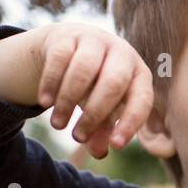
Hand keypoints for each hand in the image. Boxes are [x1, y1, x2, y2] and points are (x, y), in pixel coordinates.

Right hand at [33, 22, 154, 158]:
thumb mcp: (102, 109)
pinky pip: (59, 59)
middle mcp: (121, 53)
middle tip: (78, 137)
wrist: (68, 48)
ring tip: (58, 125)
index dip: (130, 123)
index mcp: (139, 74)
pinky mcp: (67, 35)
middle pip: (113, 83)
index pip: (142, 99)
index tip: (116, 146)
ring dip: (69, 102)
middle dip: (95, 114)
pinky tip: (45, 103)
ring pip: (84, 70)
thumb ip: (103, 131)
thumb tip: (100, 152)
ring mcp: (95, 40)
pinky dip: (51, 83)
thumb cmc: (94, 87)